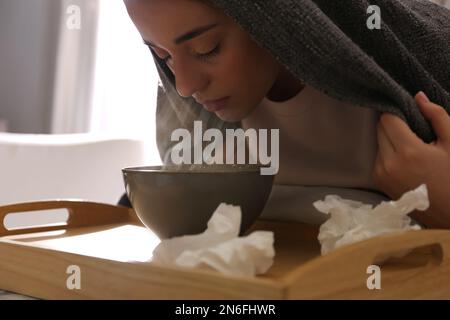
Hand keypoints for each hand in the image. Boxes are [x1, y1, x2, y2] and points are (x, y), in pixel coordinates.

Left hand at [373, 91, 449, 227]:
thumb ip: (436, 116)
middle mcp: (388, 163)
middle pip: (380, 129)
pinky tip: (407, 160)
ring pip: (378, 143)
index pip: (387, 119)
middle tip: (413, 129)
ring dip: (390, 139)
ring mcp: (381, 174)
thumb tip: (417, 96)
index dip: (397, 111)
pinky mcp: (379, 182)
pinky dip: (388, 153)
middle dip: (394, 125)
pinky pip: (378, 158)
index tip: (408, 111)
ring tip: (413, 147)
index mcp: (408, 152)